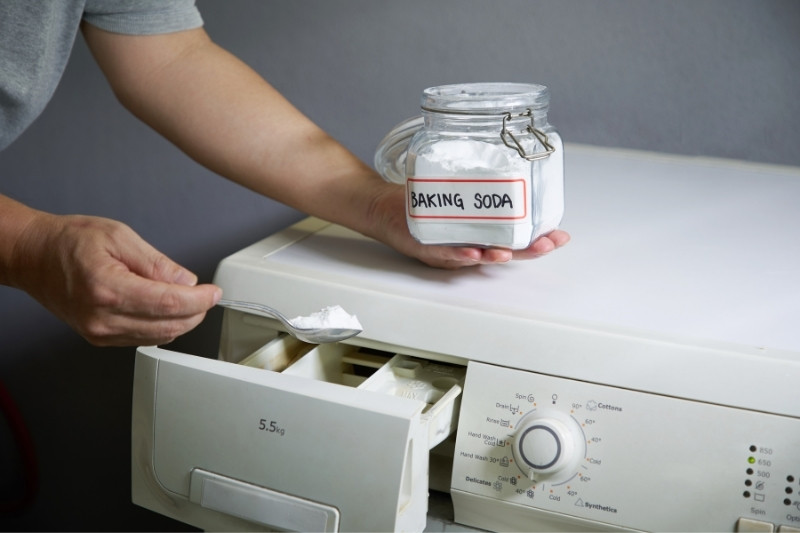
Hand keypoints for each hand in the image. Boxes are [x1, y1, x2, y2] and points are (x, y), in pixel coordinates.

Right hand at [8, 212, 220, 345]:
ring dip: (182, 321)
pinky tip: (165, 308)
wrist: (34, 257)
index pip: (168, 303)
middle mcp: (102, 318)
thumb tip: (187, 282)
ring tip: (187, 299)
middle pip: (168, 326)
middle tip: (206, 296)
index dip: (199, 300)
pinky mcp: (99, 338)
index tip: (214, 292)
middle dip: (196, 312)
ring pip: (158, 336)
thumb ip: (156, 262)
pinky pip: (142, 338)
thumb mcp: (119, 237)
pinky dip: (162, 326)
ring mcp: (99, 332)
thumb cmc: (70, 242)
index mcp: (108, 289)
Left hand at [366, 183, 569, 268]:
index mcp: (479, 234)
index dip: (539, 239)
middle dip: (527, 250)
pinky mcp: (424, 245)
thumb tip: (507, 150)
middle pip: (503, 252)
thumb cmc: (421, 200)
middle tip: (547, 244)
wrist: (382, 206)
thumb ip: (479, 176)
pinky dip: (458, 254)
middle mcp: (467, 245)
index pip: (514, 238)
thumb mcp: (456, 187)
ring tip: (508, 252)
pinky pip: (443, 252)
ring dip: (494, 254)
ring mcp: (446, 248)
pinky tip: (471, 252)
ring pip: (476, 256)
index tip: (560, 235)